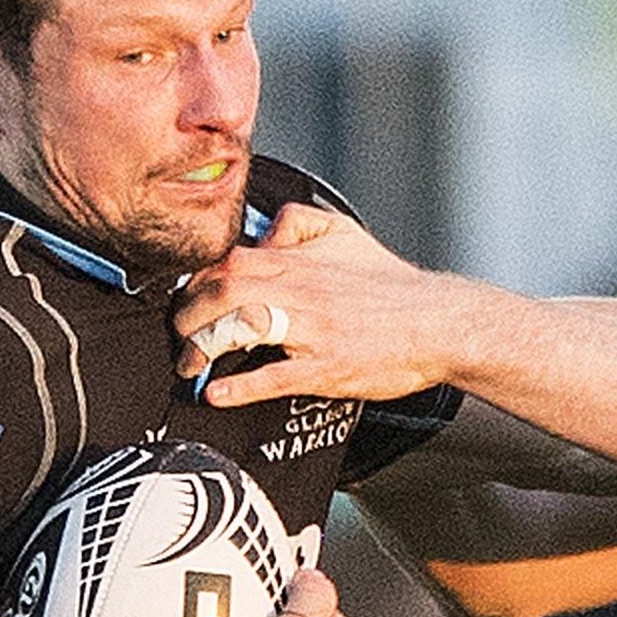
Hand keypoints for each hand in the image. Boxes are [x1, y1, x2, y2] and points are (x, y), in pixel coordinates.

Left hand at [175, 204, 478, 407]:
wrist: (438, 322)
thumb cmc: (390, 284)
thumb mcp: (343, 232)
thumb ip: (296, 221)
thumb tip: (259, 232)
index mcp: (298, 260)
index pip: (224, 262)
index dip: (193, 283)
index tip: (184, 302)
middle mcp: (299, 291)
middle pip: (219, 292)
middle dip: (185, 316)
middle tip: (178, 336)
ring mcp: (311, 331)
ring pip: (237, 328)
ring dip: (201, 349)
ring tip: (187, 365)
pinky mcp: (325, 368)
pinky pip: (272, 377)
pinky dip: (238, 388)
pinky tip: (216, 395)